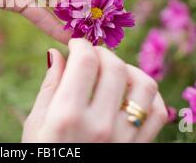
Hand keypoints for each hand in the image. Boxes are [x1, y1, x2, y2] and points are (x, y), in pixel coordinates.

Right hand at [22, 39, 167, 142]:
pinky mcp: (139, 148)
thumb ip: (50, 86)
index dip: (81, 44)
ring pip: (144, 85)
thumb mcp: (36, 124)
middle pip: (115, 67)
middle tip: (92, 55)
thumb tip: (57, 53)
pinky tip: (132, 93)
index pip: (86, 61)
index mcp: (67, 117)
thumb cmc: (43, 157)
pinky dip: (150, 96)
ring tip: (114, 71)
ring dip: (129, 69)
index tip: (76, 44)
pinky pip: (158, 113)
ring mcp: (124, 138)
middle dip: (102, 52)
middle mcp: (100, 125)